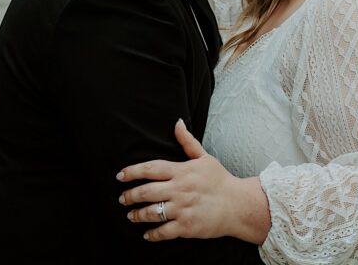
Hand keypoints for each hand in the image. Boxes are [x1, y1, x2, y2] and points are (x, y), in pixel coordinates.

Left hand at [117, 119, 269, 243]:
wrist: (237, 204)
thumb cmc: (220, 180)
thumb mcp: (204, 157)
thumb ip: (187, 142)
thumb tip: (177, 123)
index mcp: (181, 171)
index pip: (151, 168)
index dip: (132, 171)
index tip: (120, 175)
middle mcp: (179, 189)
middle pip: (146, 191)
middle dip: (130, 195)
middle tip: (122, 198)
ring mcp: (182, 208)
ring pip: (152, 212)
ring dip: (137, 215)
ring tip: (130, 215)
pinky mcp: (186, 226)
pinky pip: (163, 231)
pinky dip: (152, 234)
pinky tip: (146, 234)